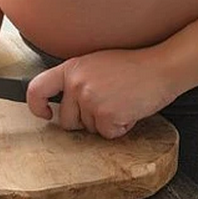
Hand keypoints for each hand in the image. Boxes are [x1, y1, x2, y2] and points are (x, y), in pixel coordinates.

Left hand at [26, 47, 176, 138]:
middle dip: (85, 120)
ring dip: (105, 123)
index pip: (36, 89)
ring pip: (89, 129)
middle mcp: (76, 84)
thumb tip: (62, 101)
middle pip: (67, 120)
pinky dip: (120, 128)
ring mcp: (90, 99)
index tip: (46, 113)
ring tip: (120, 102)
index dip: (36, 106)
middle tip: (107, 104)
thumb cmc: (133, 67)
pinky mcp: (106, 115)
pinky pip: (107, 134)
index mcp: (71, 69)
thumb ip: (76, 79)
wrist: (161, 68)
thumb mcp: (95, 64)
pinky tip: (129, 110)